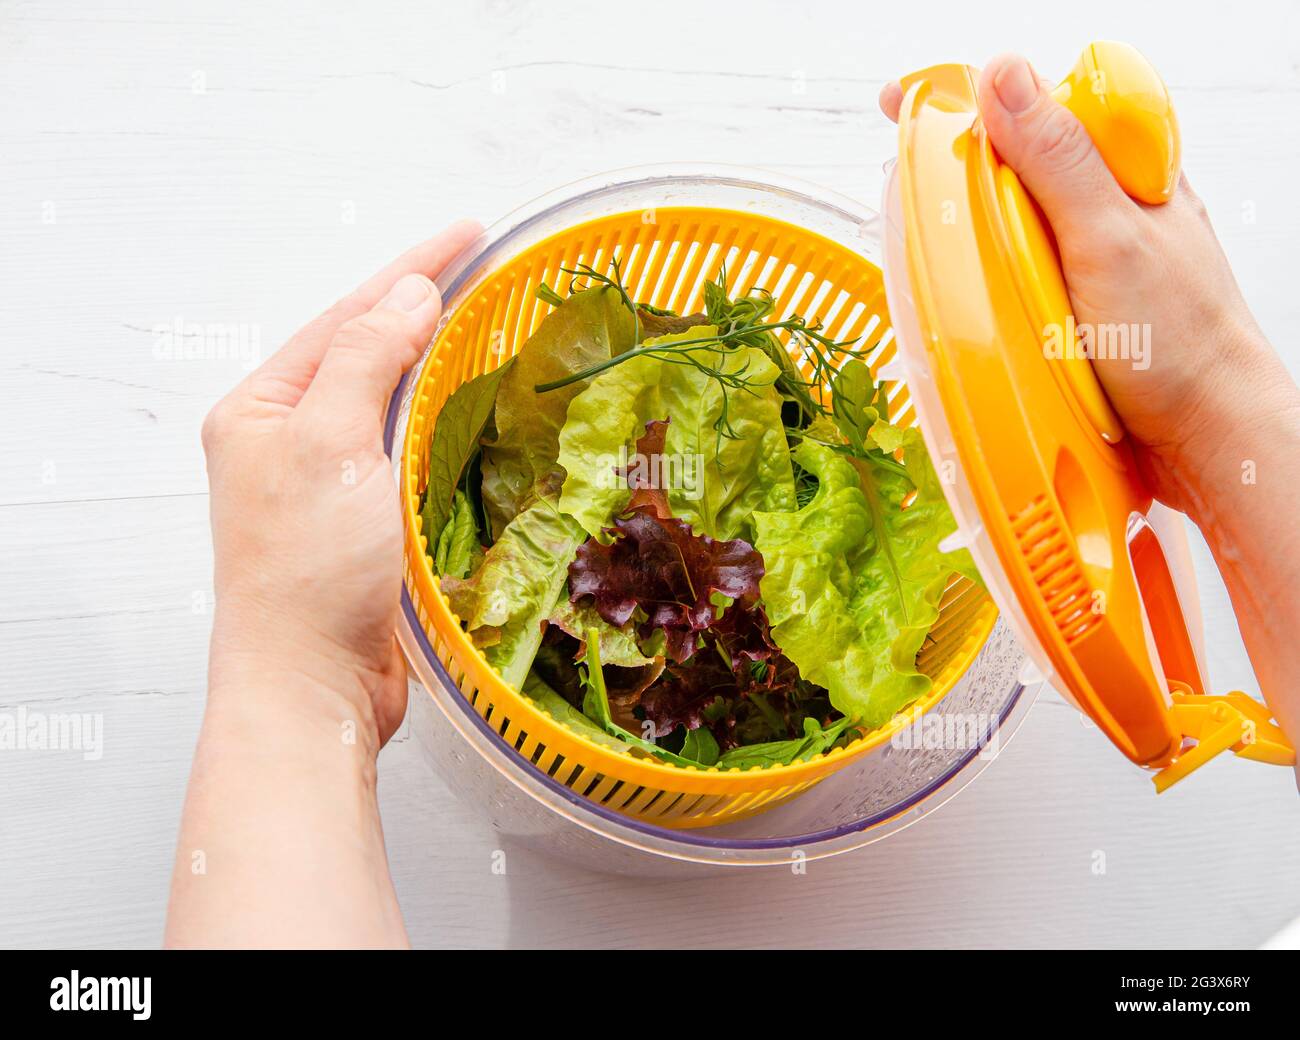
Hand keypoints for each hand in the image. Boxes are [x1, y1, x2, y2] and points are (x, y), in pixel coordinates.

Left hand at [201, 221, 480, 744]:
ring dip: (437, 362)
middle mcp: (289, 438)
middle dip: (423, 308)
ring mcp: (327, 480)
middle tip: (485, 268)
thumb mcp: (331, 446)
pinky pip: (408, 450)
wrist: (312, 683)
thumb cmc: (307, 570)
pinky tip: (475, 405)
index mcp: (262, 409)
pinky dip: (444, 422)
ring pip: (391, 401)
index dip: (410, 270)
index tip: (467, 234)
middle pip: (366, 351)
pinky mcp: (364, 520)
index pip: (346, 316)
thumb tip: (408, 294)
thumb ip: (367, 360)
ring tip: (486, 320)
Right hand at [882, 54, 1299, 777]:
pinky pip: (1009, 278)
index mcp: (1127, 169)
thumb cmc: (1179, 341)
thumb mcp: (1108, 238)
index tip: (904, 104)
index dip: (969, 100)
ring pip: (1005, 223)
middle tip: (912, 192)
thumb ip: (1058, 159)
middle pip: (1013, 163)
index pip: (1041, 104)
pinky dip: (981, 286)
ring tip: (937, 259)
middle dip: (958, 172)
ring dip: (967, 237)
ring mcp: (1084, 258)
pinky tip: (972, 305)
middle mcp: (1104, 207)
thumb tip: (1001, 74)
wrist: (1204, 440)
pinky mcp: (1068, 307)